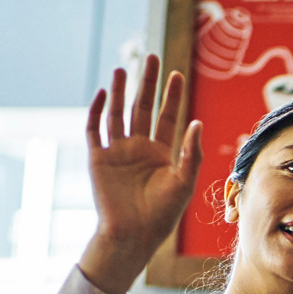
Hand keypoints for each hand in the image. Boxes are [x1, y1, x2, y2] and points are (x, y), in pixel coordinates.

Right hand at [78, 54, 203, 293]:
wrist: (133, 235)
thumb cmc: (162, 215)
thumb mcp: (184, 182)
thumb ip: (191, 153)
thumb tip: (197, 122)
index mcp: (162, 153)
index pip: (168, 117)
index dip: (172, 96)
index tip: (177, 74)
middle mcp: (139, 149)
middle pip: (143, 108)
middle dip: (147, 84)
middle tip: (151, 58)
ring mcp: (117, 152)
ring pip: (118, 114)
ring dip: (120, 92)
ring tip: (123, 69)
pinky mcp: (98, 159)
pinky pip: (95, 130)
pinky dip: (98, 111)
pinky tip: (104, 94)